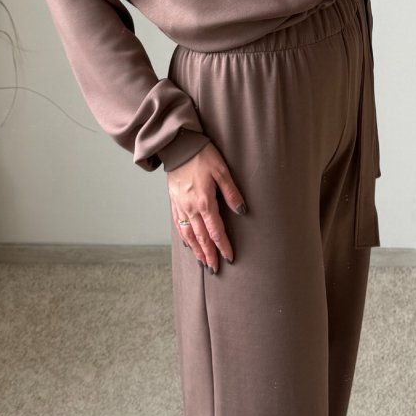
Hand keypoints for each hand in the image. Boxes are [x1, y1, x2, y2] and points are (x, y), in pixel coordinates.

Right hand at [167, 141, 244, 272]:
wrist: (178, 146)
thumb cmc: (202, 156)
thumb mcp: (222, 170)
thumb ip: (231, 192)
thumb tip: (241, 211)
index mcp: (204, 202)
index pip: (215, 231)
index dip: (223, 246)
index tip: (229, 257)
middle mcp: (190, 208)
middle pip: (201, 237)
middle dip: (209, 254)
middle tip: (215, 269)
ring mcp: (180, 206)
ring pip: (188, 234)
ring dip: (196, 250)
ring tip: (203, 262)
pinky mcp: (174, 202)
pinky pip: (178, 225)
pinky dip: (184, 237)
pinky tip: (188, 243)